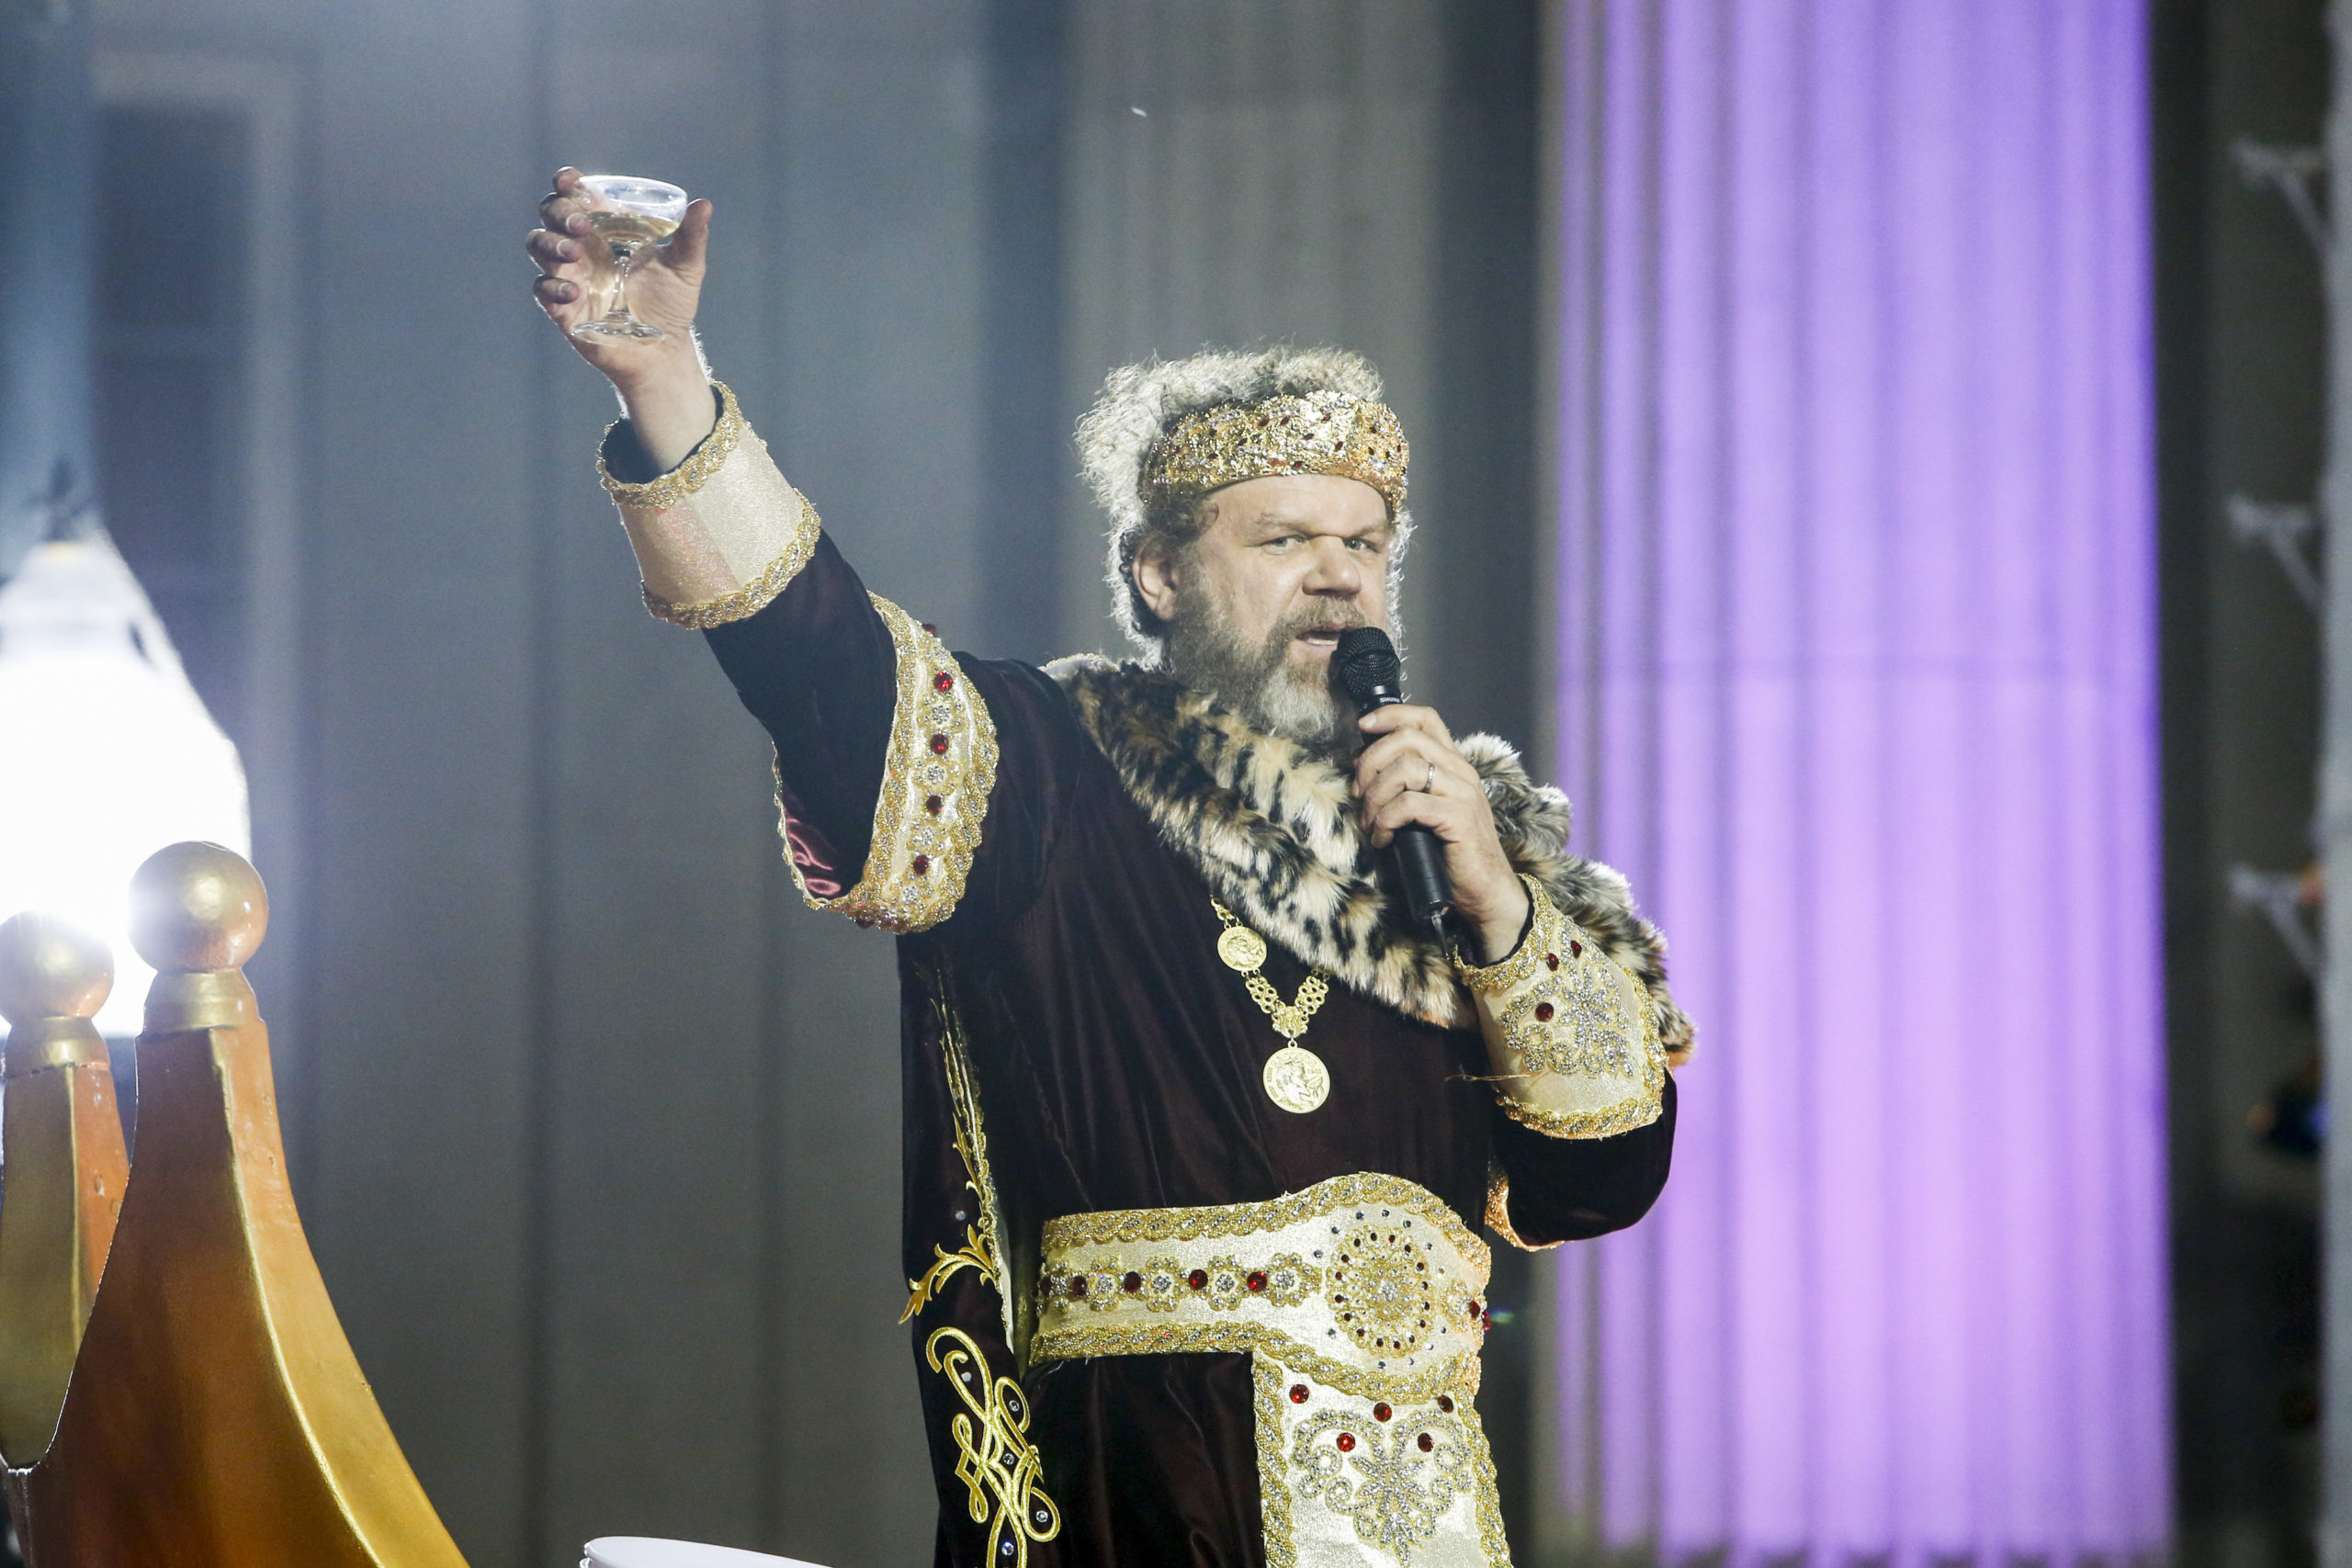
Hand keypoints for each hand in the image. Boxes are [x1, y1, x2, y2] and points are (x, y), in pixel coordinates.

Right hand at [526, 167, 715, 467]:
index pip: (576, 197)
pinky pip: (543, 288)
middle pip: (551, 215)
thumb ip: (691, 237)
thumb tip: (704, 205)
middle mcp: (583, 248)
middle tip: (582, 226)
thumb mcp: (685, 268)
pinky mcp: (563, 307)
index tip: (570, 179)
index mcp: (606, 230)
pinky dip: (554, 286)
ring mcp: (570, 275)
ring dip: (551, 243)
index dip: (567, 184)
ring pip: (538, 245)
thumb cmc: (671, 305)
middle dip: (560, 213)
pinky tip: (576, 292)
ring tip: (574, 253)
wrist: (664, 350)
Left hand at [1354, 705, 1529, 962]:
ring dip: (1375, 796)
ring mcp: (1462, 793)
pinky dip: (1385, 821)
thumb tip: (1365, 773)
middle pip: (1407, 739)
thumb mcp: (1429, 812)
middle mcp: (1461, 772)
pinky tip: (1383, 839)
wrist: (1486, 891)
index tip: (1363, 727)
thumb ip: (1410, 787)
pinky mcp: (1458, 818)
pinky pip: (1408, 804)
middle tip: (1359, 794)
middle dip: (1371, 763)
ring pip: (1405, 768)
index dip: (1390, 715)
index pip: (1425, 719)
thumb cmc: (1451, 854)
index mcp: (1455, 765)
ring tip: (1370, 822)